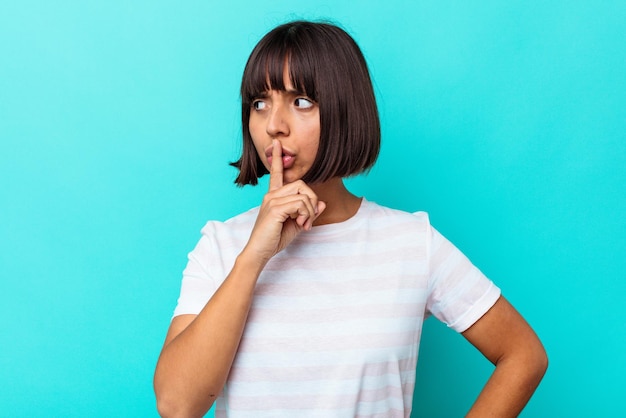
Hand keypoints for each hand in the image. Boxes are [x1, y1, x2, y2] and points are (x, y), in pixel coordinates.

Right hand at [242, 139, 325, 264]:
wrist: (259, 252)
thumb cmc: (274, 239)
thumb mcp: (296, 224)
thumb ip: (308, 213)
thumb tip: (322, 203)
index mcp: (274, 196)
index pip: (276, 173)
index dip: (277, 158)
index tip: (277, 144)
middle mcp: (271, 195)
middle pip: (302, 184)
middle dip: (312, 202)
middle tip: (309, 220)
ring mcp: (272, 200)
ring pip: (303, 194)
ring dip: (310, 211)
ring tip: (304, 225)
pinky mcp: (275, 208)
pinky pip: (300, 204)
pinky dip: (306, 215)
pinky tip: (301, 225)